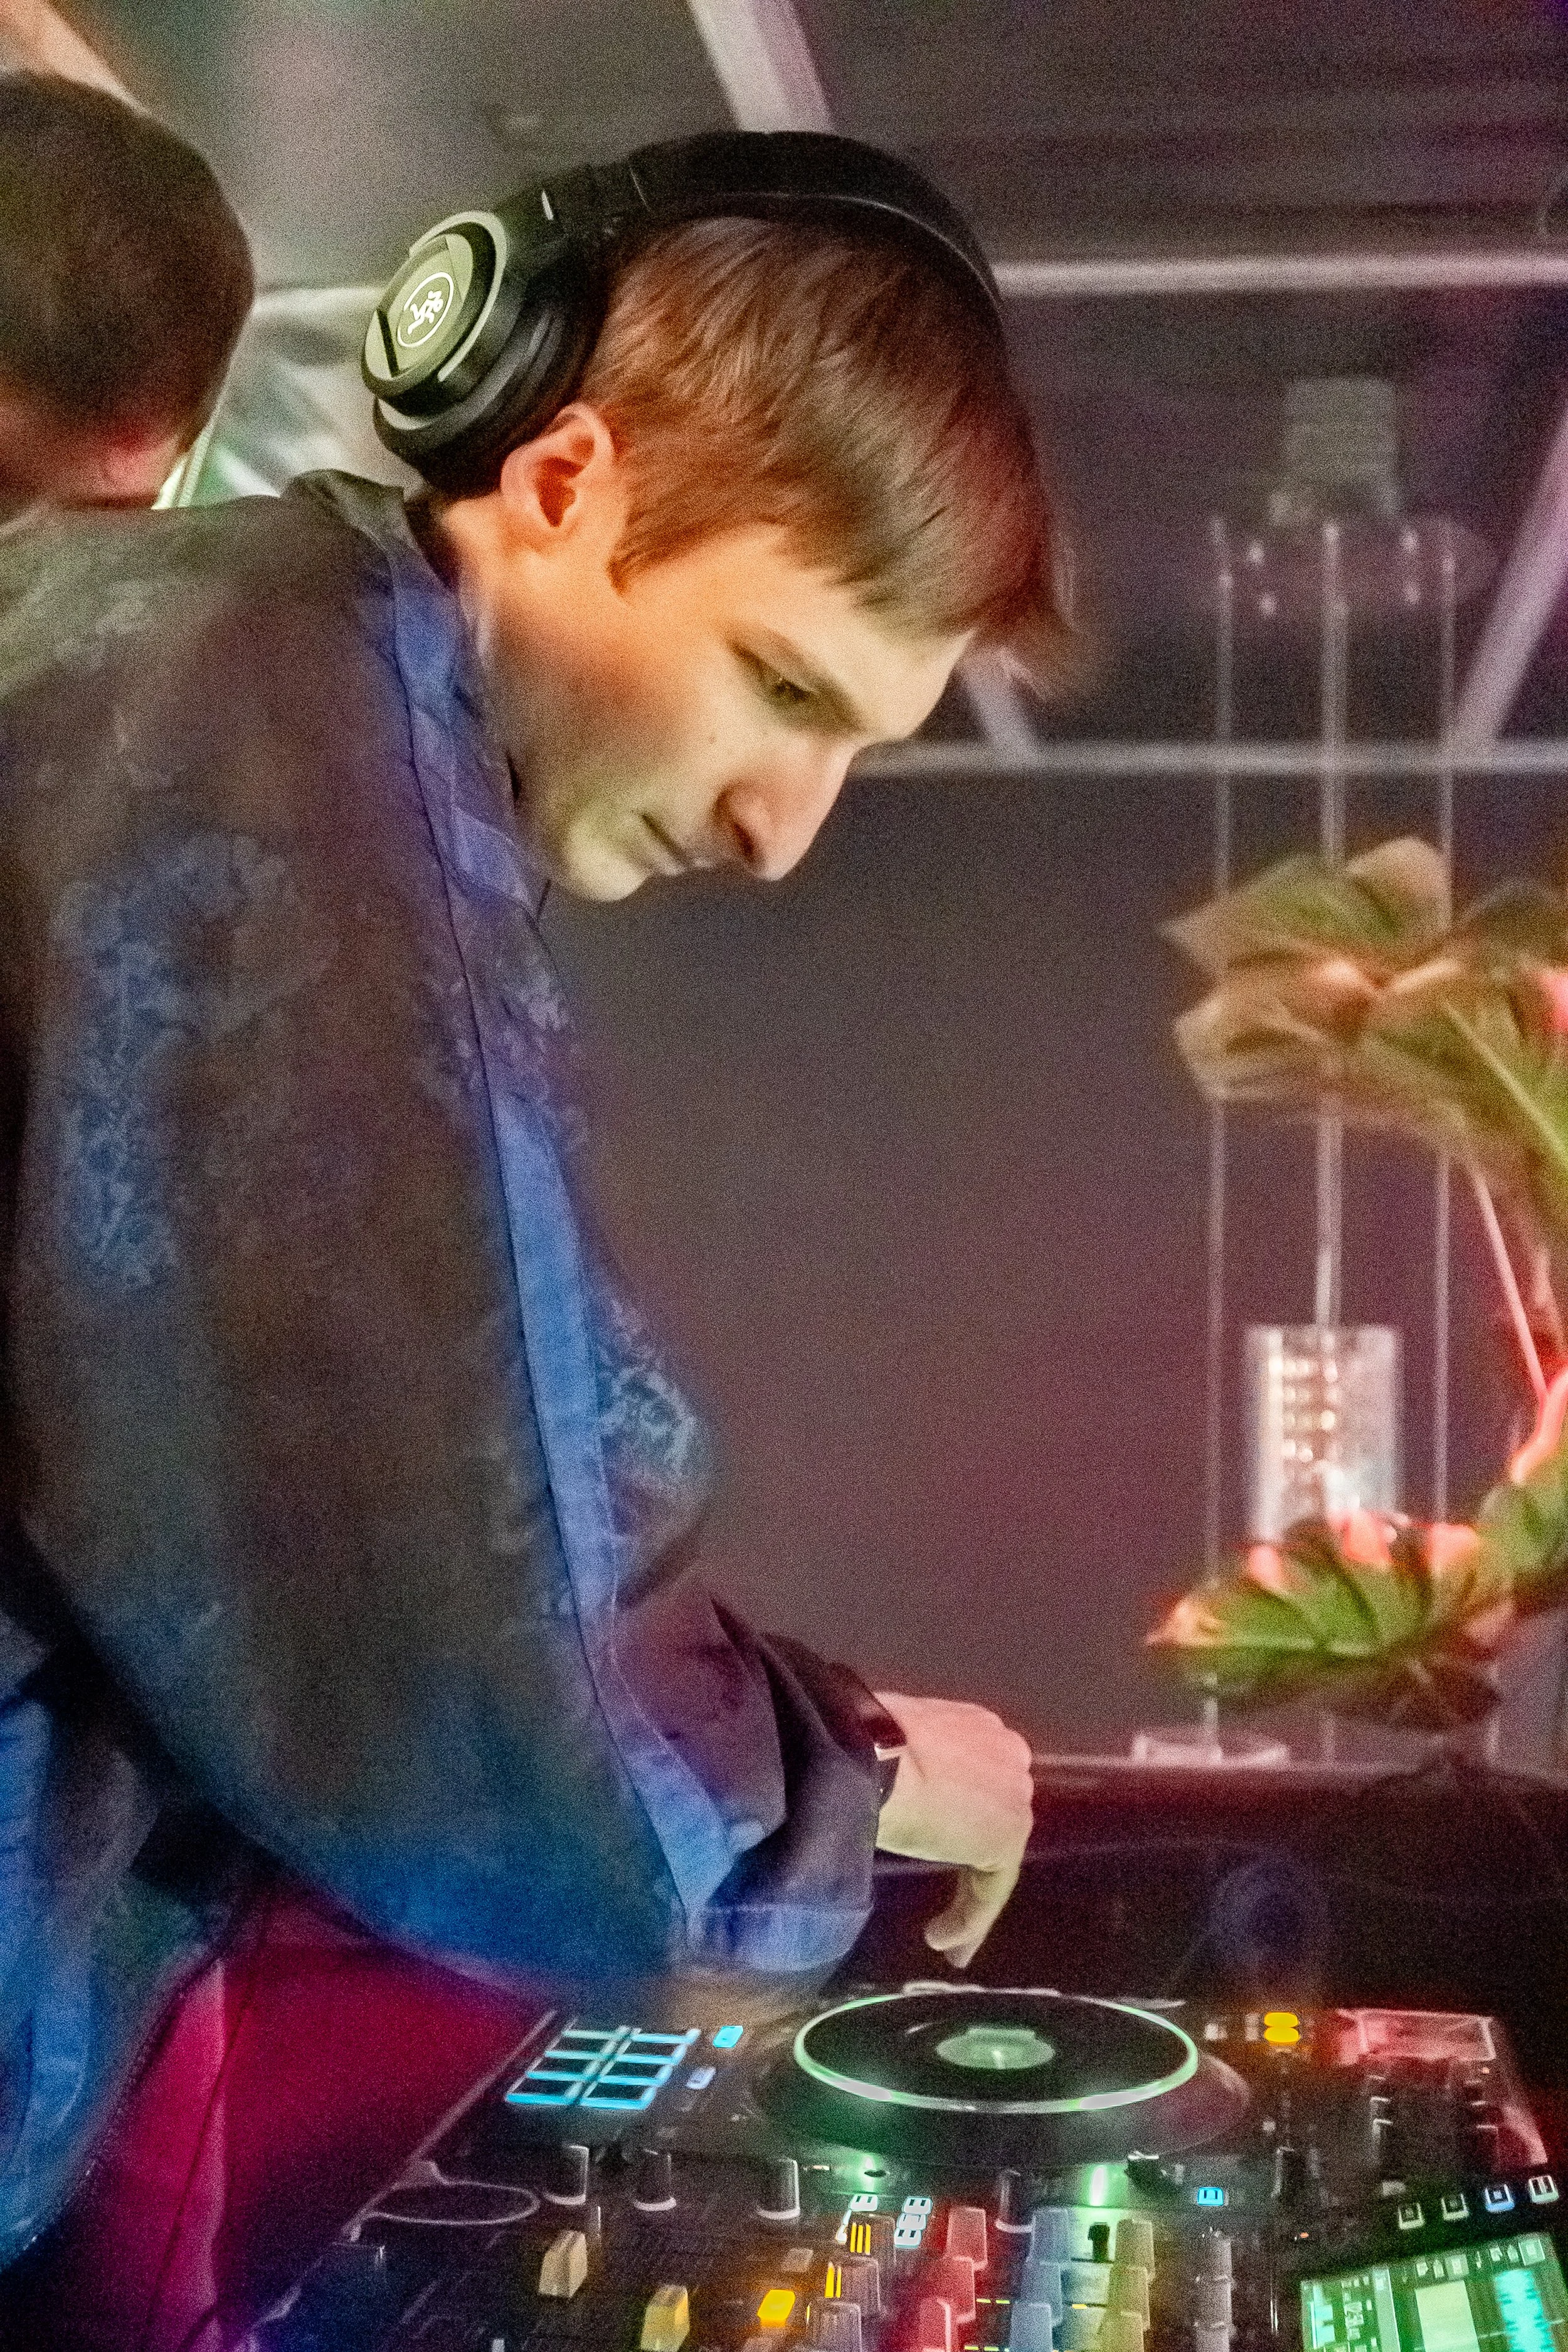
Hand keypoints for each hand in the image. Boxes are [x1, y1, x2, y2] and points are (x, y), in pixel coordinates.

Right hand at [871, 1692, 1034, 1969]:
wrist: (873, 1753)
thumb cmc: (866, 1740)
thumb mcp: (890, 1745)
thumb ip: (906, 1761)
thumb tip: (881, 1779)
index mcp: (976, 1725)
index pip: (978, 1776)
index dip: (960, 1812)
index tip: (936, 1838)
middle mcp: (1007, 1753)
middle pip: (994, 1813)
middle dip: (971, 1853)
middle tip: (948, 1890)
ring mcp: (1014, 1794)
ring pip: (994, 1855)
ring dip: (970, 1898)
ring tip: (943, 1936)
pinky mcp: (1008, 1836)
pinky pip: (991, 1888)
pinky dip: (969, 1919)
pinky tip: (941, 1940)